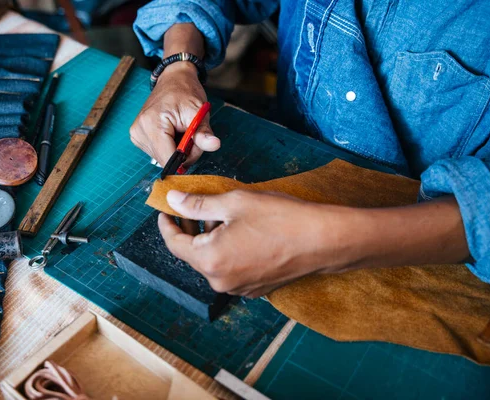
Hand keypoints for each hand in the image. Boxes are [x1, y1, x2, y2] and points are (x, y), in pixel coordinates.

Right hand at [130, 62, 219, 166]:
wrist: (173, 79)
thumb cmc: (185, 92)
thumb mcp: (198, 112)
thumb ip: (204, 133)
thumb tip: (214, 145)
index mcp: (151, 124)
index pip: (167, 159)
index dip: (185, 159)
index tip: (196, 147)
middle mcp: (139, 131)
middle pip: (165, 160)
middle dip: (183, 154)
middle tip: (191, 135)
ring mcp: (136, 135)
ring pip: (162, 158)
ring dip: (177, 150)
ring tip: (181, 131)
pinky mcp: (138, 137)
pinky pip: (158, 152)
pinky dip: (169, 146)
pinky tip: (173, 133)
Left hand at [157, 190, 355, 297]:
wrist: (323, 240)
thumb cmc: (280, 218)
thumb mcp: (233, 203)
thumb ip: (198, 204)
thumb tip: (172, 200)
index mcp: (209, 260)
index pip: (174, 243)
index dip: (167, 224)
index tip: (166, 209)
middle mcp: (219, 281)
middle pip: (192, 254)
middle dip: (189, 229)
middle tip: (193, 206)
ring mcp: (237, 288)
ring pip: (211, 261)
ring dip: (209, 239)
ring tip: (221, 215)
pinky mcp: (253, 289)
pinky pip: (229, 269)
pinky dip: (225, 251)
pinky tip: (239, 232)